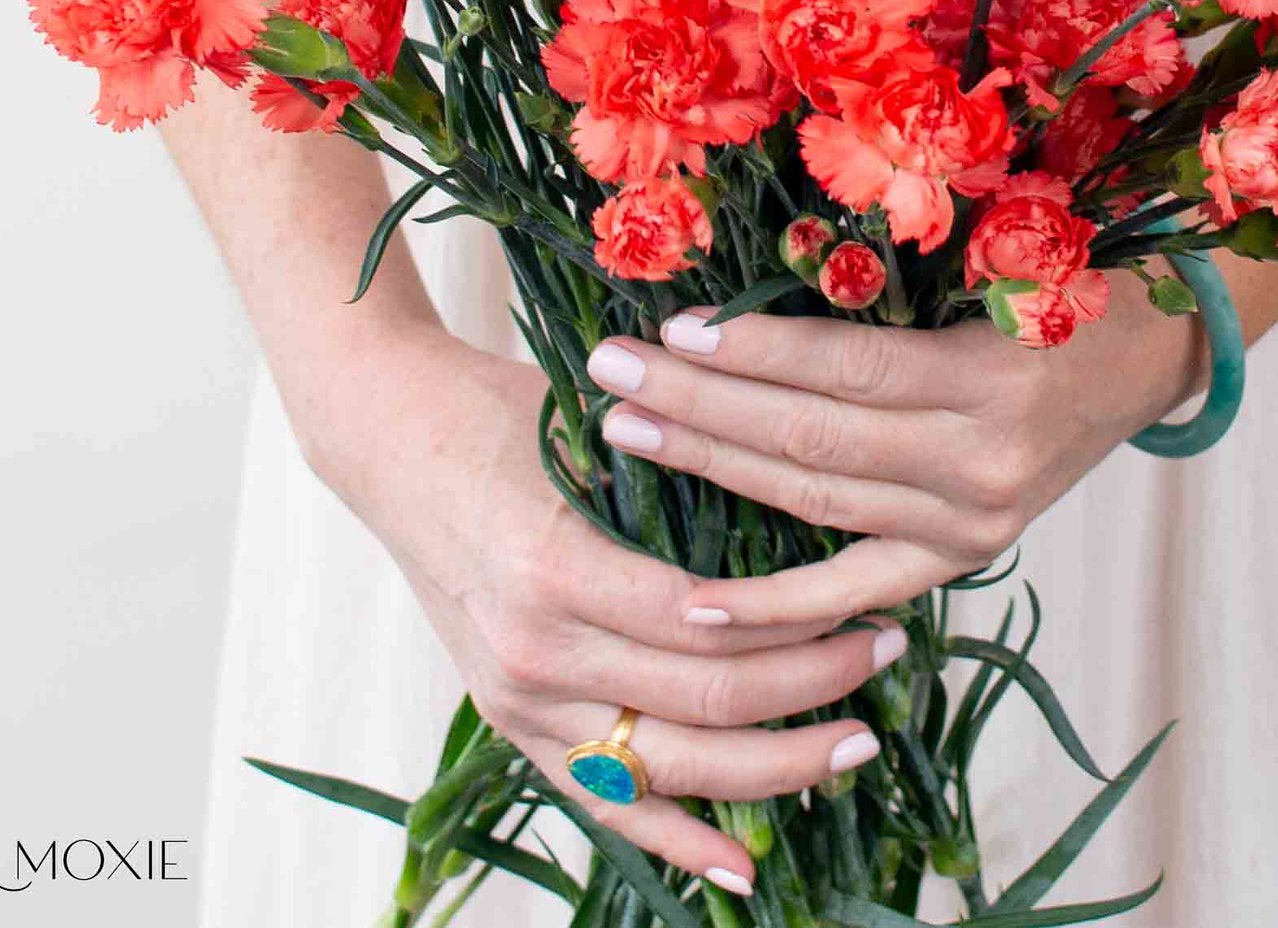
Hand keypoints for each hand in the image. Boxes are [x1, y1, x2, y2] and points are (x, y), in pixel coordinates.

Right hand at [304, 327, 905, 895]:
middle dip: (811, 691)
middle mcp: (535, 650)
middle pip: (703, 704)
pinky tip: (742, 867)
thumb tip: (805, 498)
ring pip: (667, 768)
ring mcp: (517, 699)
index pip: (710, 630)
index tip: (877, 606)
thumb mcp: (593, 427)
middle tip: (886, 657)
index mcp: (557, 568)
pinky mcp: (511, 722)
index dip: (803, 632)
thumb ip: (682, 475)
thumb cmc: (499, 411)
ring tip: (853, 742)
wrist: (391, 437)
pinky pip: (601, 800)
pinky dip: (673, 839)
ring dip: (772, 767)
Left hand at [584, 288, 1203, 630]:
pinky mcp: (964, 556)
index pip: (846, 369)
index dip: (754, 352)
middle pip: (813, 437)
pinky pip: (855, 587)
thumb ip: (894, 270)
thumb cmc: (1066, 275)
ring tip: (626, 431)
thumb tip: (762, 253)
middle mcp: (985, 462)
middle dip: (701, 404)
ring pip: (817, 501)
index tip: (669, 327)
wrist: (1151, 350)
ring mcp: (975, 522)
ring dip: (712, 466)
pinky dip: (777, 606)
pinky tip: (698, 602)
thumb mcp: (1001, 251)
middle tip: (612, 373)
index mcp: (995, 376)